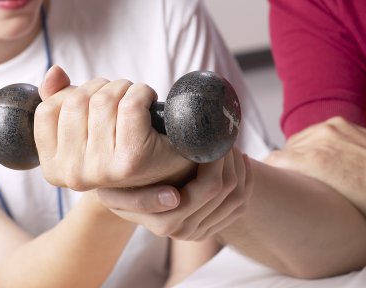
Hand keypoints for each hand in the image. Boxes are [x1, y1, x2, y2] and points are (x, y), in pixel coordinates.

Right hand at [34, 65, 193, 190]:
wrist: (166, 168)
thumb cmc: (123, 144)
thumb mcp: (85, 127)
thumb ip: (61, 101)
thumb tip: (55, 72)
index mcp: (54, 168)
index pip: (47, 109)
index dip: (74, 92)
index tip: (95, 100)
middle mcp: (73, 174)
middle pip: (77, 100)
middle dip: (103, 87)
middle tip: (121, 98)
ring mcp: (102, 169)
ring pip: (104, 99)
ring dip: (125, 88)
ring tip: (135, 100)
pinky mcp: (132, 158)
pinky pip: (131, 104)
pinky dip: (143, 92)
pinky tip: (149, 102)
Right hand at [97, 148, 252, 240]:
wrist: (127, 201)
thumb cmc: (123, 190)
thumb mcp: (117, 194)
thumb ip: (140, 194)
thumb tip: (174, 191)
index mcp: (167, 221)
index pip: (210, 186)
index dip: (217, 157)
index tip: (211, 135)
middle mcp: (187, 230)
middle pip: (227, 188)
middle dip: (228, 157)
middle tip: (221, 135)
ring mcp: (202, 230)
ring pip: (238, 195)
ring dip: (239, 166)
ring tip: (229, 145)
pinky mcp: (213, 226)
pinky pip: (241, 205)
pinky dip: (247, 180)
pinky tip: (242, 160)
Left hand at [265, 92, 365, 224]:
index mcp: (337, 125)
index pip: (306, 139)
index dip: (302, 156)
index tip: (303, 171)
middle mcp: (324, 130)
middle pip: (293, 146)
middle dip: (292, 163)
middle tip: (294, 181)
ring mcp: (317, 144)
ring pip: (283, 154)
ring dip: (282, 169)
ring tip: (284, 186)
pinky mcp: (311, 162)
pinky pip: (276, 161)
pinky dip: (271, 169)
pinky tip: (271, 180)